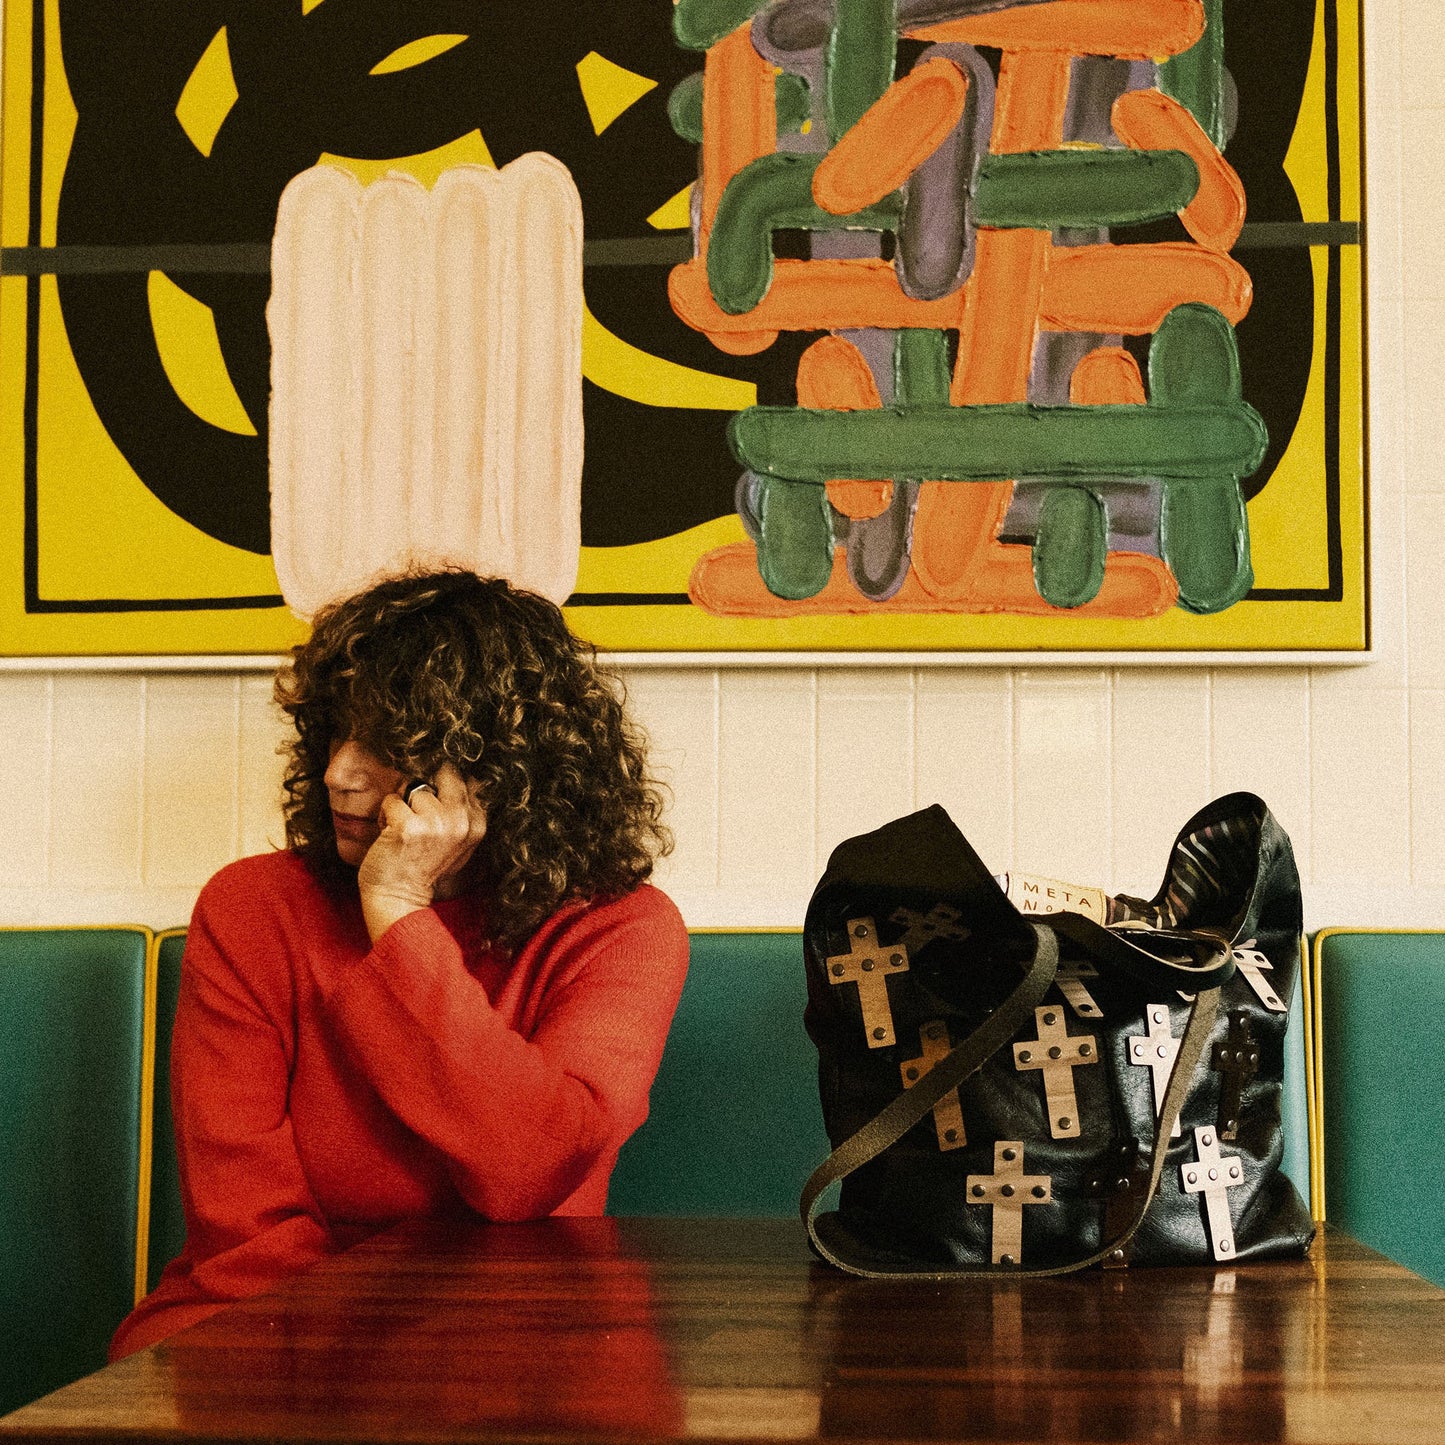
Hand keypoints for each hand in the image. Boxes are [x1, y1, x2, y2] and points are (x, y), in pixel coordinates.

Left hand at [357, 763, 487, 941]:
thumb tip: (469, 777)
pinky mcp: (409, 827)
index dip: (445, 786)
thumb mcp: (458, 843)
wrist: (400, 898)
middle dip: (427, 788)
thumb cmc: (424, 868)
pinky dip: (385, 815)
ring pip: (415, 789)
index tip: (434, 804)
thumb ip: (464, 812)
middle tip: (418, 813)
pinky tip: (390, 835)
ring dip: (402, 806)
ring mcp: (436, 824)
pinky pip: (392, 800)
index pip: (466, 780)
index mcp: (477, 824)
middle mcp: (461, 822)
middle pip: (446, 774)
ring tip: (402, 830)